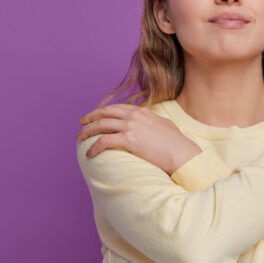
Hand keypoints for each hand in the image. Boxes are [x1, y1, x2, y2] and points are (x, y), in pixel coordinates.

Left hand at [76, 103, 201, 174]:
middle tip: (81, 123)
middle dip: (90, 117)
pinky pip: (104, 141)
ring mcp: (131, 126)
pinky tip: (89, 154)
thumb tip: (152, 126)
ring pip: (101, 125)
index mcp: (142, 111)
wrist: (183, 153)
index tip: (95, 116)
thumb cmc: (177, 144)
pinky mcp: (128, 139)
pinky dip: (94, 147)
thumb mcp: (165, 126)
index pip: (117, 108)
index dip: (103, 111)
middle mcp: (134, 116)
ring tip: (80, 138)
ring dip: (87, 131)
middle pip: (105, 113)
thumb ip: (154, 123)